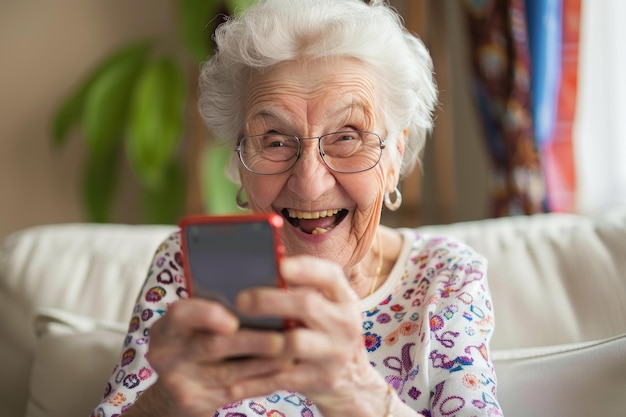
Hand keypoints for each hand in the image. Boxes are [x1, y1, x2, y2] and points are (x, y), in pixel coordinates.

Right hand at [140, 298, 293, 416]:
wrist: (170, 392)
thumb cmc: (189, 347)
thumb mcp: (188, 328)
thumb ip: (212, 311)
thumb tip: (260, 295)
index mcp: (166, 329)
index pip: (181, 314)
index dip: (207, 315)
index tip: (233, 320)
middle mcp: (167, 355)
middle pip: (212, 346)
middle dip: (251, 342)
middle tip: (280, 338)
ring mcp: (180, 382)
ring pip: (229, 372)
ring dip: (264, 362)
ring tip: (290, 352)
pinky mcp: (196, 403)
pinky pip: (236, 391)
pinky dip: (262, 380)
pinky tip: (282, 371)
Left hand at [232, 255, 388, 416]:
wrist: (353, 383)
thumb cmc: (326, 334)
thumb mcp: (328, 310)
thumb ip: (303, 291)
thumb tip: (260, 268)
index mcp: (345, 299)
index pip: (331, 275)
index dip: (306, 268)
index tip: (280, 265)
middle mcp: (345, 323)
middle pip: (307, 305)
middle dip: (271, 300)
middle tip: (240, 300)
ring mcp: (335, 353)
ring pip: (296, 342)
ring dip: (261, 339)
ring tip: (232, 335)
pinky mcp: (322, 380)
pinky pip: (284, 379)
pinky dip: (257, 381)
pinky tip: (232, 383)